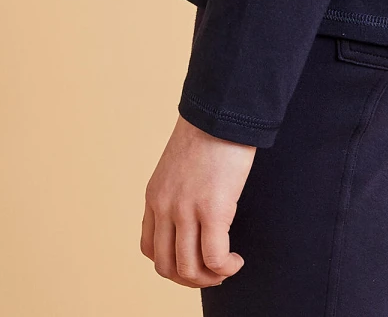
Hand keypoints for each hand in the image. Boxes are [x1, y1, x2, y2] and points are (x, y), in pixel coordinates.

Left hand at [141, 114, 255, 286]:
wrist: (223, 108)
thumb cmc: (210, 132)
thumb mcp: (180, 165)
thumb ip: (180, 191)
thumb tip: (196, 216)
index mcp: (155, 196)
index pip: (150, 249)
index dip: (173, 264)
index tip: (196, 258)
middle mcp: (164, 207)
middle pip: (166, 267)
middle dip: (190, 279)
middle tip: (213, 271)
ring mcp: (186, 210)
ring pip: (188, 270)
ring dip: (209, 278)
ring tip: (228, 267)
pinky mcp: (212, 209)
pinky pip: (214, 258)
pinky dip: (226, 268)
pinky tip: (237, 260)